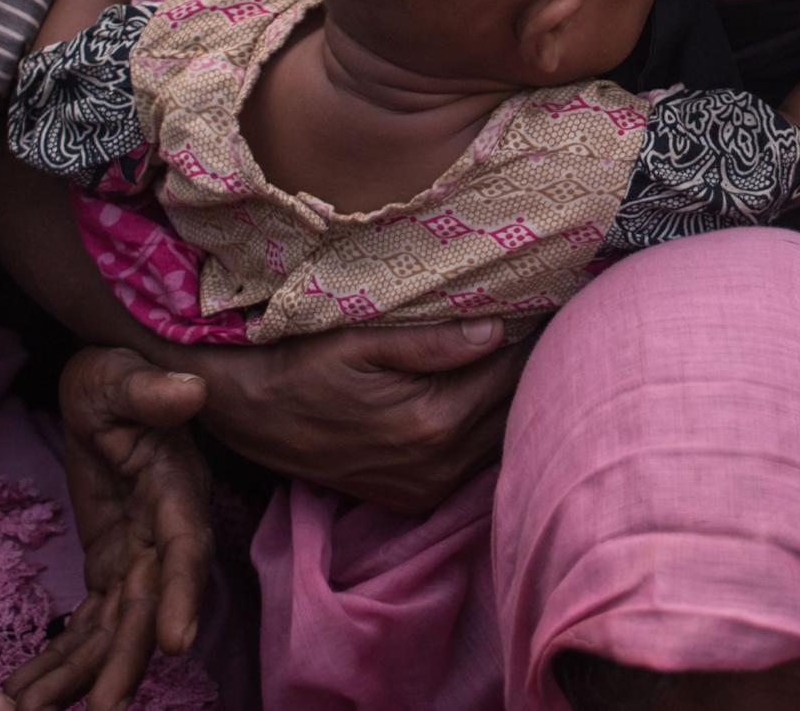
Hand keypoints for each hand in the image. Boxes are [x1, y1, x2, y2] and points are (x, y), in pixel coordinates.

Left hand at [0, 348, 213, 710]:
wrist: (103, 390)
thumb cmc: (116, 377)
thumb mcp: (123, 378)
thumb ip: (151, 391)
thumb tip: (188, 391)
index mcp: (174, 491)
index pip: (184, 548)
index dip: (180, 594)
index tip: (174, 643)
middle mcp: (163, 536)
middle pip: (147, 608)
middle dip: (125, 662)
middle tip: (103, 710)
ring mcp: (137, 559)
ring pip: (112, 632)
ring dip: (78, 679)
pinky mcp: (111, 570)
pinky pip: (87, 626)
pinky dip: (58, 663)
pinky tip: (22, 698)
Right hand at [187, 318, 529, 510]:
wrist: (248, 413)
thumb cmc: (300, 364)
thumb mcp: (358, 340)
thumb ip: (431, 343)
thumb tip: (497, 331)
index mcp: (430, 423)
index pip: (507, 375)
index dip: (532, 336)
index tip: (551, 301)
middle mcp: (437, 466)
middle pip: (512, 411)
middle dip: (532, 367)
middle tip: (549, 322)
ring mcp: (427, 489)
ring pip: (498, 440)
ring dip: (513, 399)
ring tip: (526, 351)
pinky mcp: (415, 498)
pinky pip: (474, 462)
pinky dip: (489, 428)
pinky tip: (491, 393)